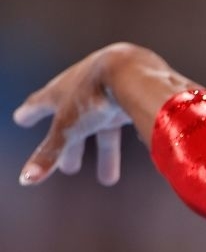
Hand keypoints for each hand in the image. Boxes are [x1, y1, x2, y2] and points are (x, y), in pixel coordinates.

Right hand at [13, 43, 193, 186]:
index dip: (30, 113)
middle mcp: (86, 87)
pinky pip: (130, 118)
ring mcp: (112, 89)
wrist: (136, 70)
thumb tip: (27, 179)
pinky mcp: (137, 94)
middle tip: (70, 169)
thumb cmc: (96, 95)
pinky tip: (139, 146)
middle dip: (72, 148)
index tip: (21, 118)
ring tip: (108, 181)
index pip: (40, 103)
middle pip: (75, 123)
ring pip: (105, 127)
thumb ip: (51, 153)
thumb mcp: (70, 128)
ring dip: (106, 154)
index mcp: (62, 90)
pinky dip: (129, 136)